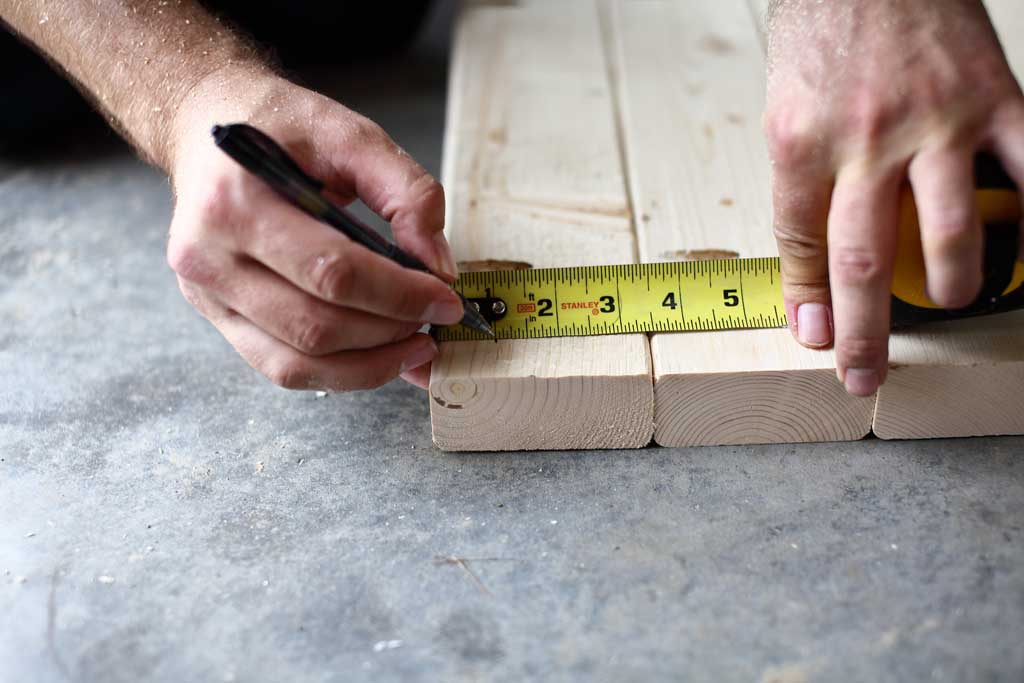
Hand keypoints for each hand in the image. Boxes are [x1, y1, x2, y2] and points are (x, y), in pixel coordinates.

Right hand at [165, 70, 461, 390]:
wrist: (203, 128)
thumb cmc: (277, 127)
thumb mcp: (350, 134)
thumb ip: (406, 192)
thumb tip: (438, 266)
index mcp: (235, 203)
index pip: (331, 272)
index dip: (400, 295)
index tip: (447, 298)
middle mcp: (207, 257)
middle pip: (315, 326)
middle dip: (391, 331)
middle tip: (436, 319)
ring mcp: (206, 295)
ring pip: (299, 363)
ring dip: (371, 364)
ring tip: (415, 343)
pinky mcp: (217, 318)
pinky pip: (283, 368)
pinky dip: (340, 373)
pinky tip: (380, 355)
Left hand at [764, 0, 1023, 395]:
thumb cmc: (824, 33)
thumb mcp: (784, 110)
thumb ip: (800, 182)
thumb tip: (811, 255)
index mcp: (802, 144)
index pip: (802, 244)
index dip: (807, 302)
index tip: (814, 340)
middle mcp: (865, 140)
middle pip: (861, 259)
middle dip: (863, 331)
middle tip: (864, 375)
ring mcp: (935, 122)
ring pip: (948, 231)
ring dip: (953, 285)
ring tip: (951, 304)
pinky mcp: (994, 100)